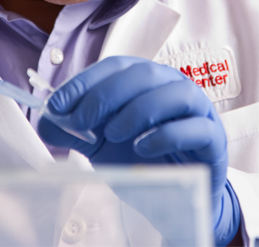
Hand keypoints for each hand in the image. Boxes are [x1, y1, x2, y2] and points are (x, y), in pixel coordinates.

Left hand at [37, 56, 240, 245]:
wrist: (176, 191)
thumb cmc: (141, 156)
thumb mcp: (101, 143)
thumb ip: (75, 129)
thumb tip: (45, 120)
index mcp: (146, 80)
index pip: (116, 66)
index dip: (86, 81)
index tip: (58, 104)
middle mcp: (173, 86)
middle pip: (143, 74)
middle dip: (106, 95)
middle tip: (82, 122)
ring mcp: (197, 110)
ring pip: (174, 93)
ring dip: (138, 110)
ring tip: (114, 134)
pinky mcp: (212, 137)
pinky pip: (195, 127)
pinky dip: (165, 134)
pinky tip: (142, 148)